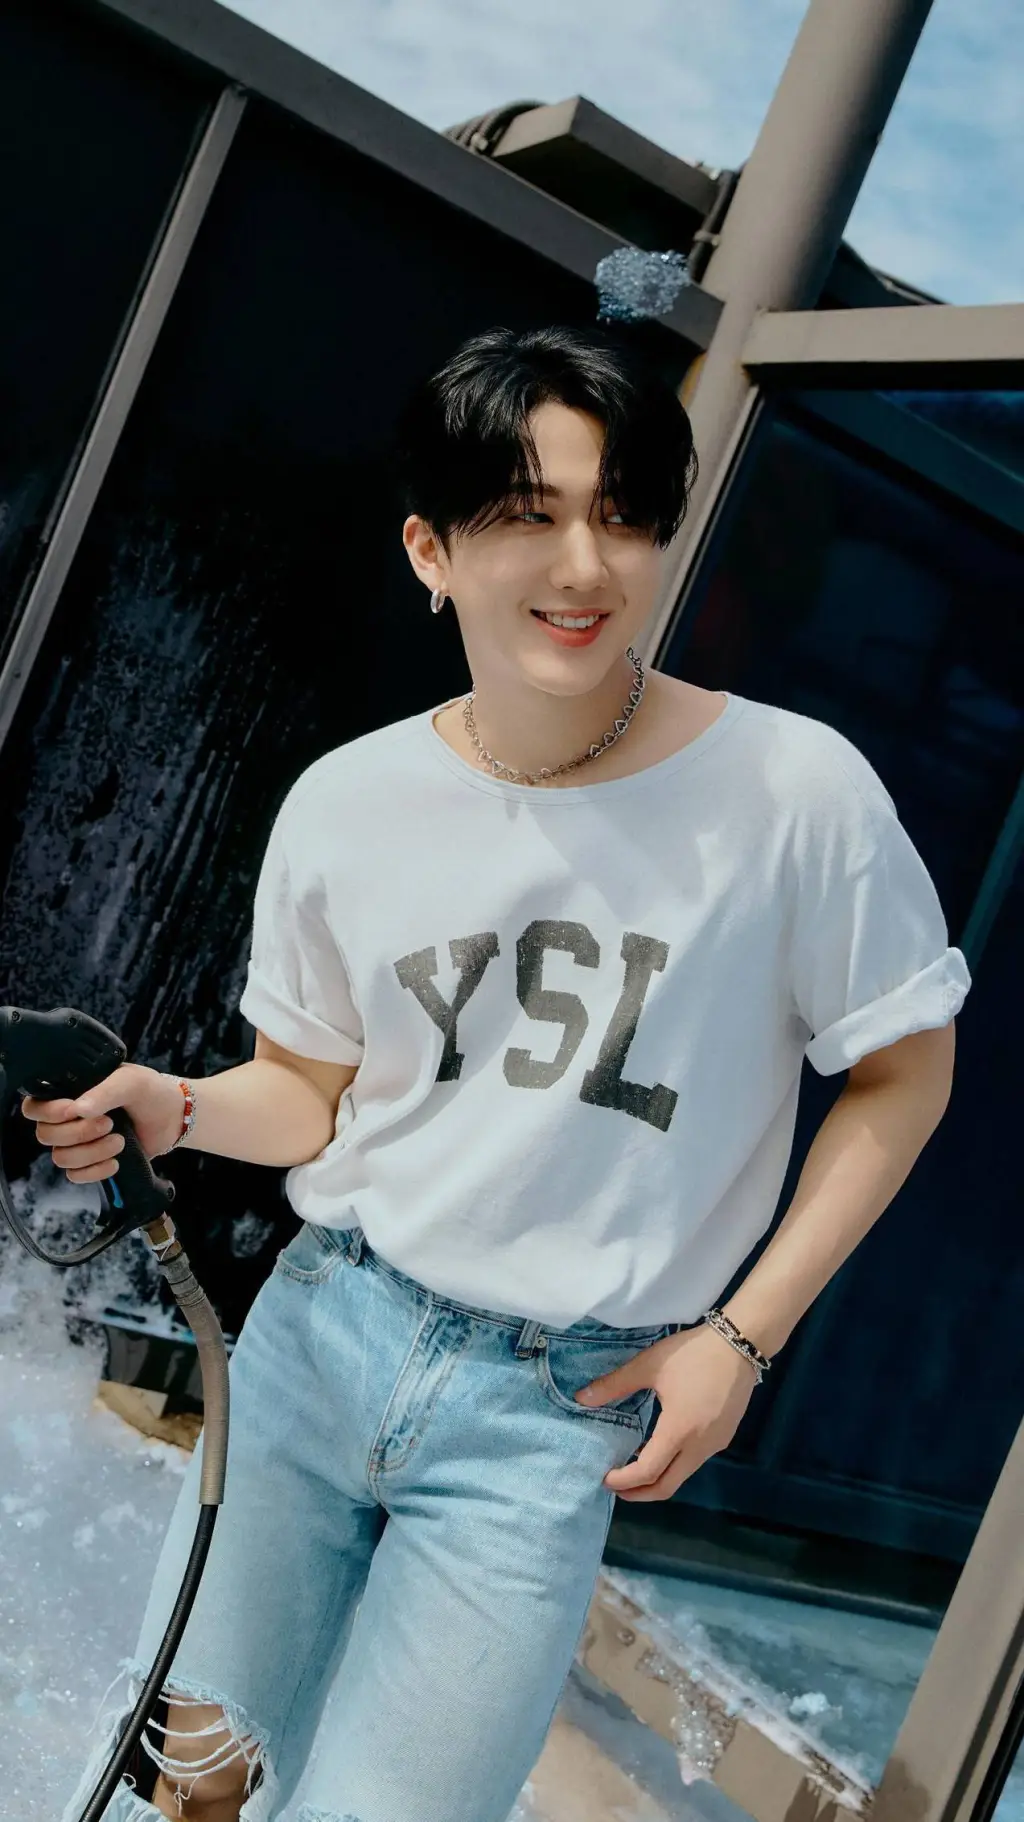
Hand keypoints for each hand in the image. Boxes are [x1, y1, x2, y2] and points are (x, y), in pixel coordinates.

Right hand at [20, 1064, 185, 1181]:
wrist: (173, 1118)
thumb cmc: (150, 1092)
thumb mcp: (131, 1082)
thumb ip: (106, 1091)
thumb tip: (78, 1108)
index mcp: (70, 1093)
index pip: (34, 1107)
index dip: (48, 1113)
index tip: (72, 1110)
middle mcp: (68, 1118)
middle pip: (45, 1135)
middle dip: (78, 1133)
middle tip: (109, 1123)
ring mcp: (78, 1143)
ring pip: (60, 1158)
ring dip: (91, 1153)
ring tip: (120, 1141)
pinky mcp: (90, 1163)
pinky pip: (74, 1176)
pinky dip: (95, 1171)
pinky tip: (115, 1162)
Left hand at [575, 1325, 758, 1500]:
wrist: (740, 1344)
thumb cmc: (693, 1354)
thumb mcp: (650, 1365)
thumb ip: (615, 1384)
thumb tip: (581, 1399)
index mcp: (679, 1430)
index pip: (648, 1471)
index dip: (624, 1481)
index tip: (604, 1478)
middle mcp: (700, 1446)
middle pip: (667, 1486)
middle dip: (639, 1492)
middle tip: (615, 1485)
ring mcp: (715, 1444)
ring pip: (682, 1475)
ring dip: (657, 1477)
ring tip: (633, 1464)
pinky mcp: (724, 1437)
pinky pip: (694, 1461)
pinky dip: (673, 1464)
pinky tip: (660, 1445)